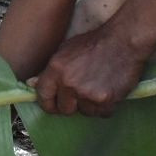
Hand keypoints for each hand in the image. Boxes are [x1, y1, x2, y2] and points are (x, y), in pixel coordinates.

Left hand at [30, 26, 147, 116]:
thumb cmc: (95, 43)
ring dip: (90, 105)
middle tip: (82, 94)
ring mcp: (87, 93)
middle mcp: (69, 83)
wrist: (124, 41)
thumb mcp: (66, 50)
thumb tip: (31, 84)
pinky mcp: (105, 100)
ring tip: (98, 87)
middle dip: (72, 104)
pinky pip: (101, 114)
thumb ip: (49, 70)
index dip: (48, 103)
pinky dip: (106, 107)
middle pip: (64, 109)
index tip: (54, 104)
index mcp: (56, 69)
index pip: (43, 96)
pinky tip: (109, 92)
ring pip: (84, 112)